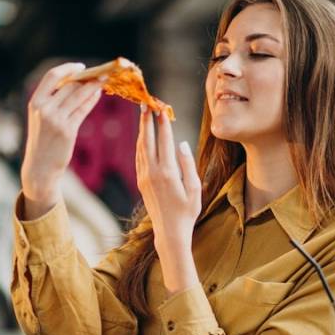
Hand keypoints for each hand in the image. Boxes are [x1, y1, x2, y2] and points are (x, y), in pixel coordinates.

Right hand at [21, 63, 101, 218]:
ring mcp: (55, 119)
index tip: (81, 66)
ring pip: (79, 95)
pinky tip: (98, 94)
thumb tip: (76, 83)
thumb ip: (53, 101)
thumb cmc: (42, 141)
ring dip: (93, 86)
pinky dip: (92, 100)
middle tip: (101, 73)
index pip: (52, 76)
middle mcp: (44, 109)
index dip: (68, 68)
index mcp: (35, 102)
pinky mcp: (67, 130)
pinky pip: (83, 109)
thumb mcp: (41, 118)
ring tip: (104, 80)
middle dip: (87, 77)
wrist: (40, 167)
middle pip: (69, 85)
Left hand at [135, 107, 201, 292]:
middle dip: (147, 121)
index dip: (163, 123)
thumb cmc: (187, 212)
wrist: (169, 232)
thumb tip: (182, 143)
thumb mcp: (195, 189)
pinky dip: (140, 144)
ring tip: (143, 114)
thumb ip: (188, 164)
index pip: (164, 141)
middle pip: (148, 140)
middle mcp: (153, 172)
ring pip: (141, 148)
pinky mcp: (141, 182)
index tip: (162, 108)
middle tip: (147, 103)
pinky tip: (142, 136)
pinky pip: (139, 158)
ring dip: (142, 130)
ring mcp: (144, 177)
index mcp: (168, 172)